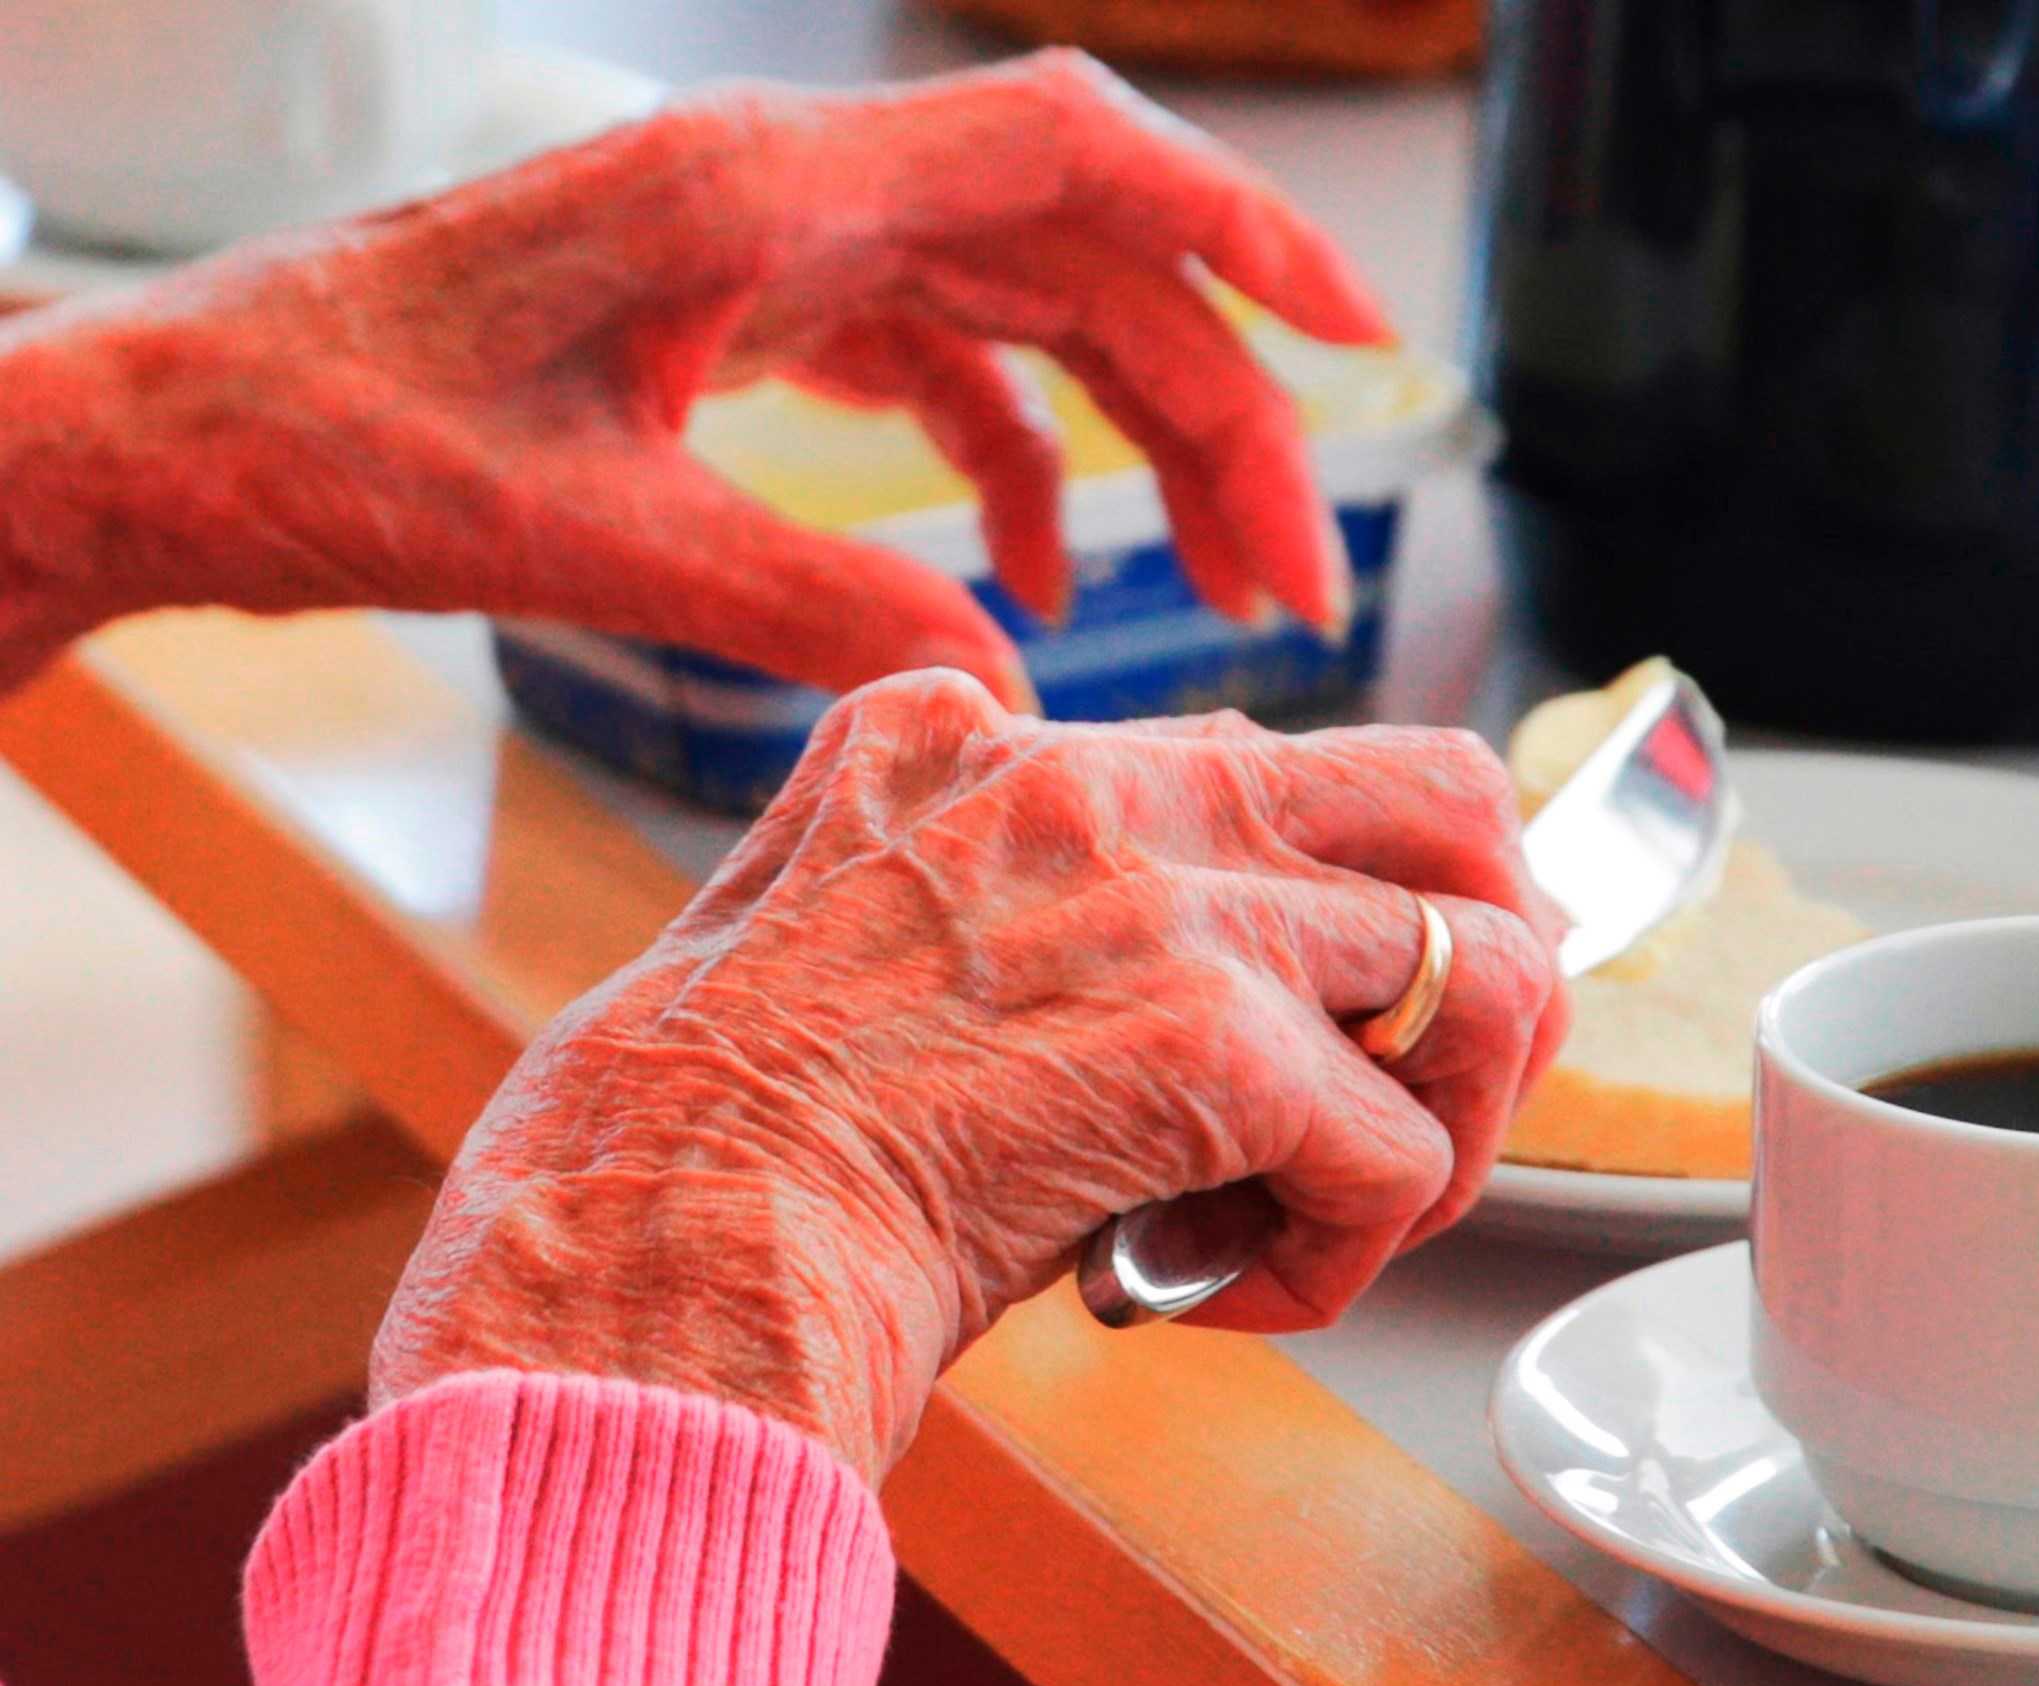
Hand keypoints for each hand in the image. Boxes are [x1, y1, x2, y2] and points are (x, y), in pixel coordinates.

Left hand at [0, 53, 1385, 701]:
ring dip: (1132, 450)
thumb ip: (803, 598)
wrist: (177, 441)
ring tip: (1210, 591)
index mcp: (765, 197)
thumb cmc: (328, 449)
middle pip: (1082, 266)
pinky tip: (1026, 582)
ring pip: (1023, 321)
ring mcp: (764, 256)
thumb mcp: (580, 540)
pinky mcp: (734, 320)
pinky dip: (1006, 468)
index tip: (1357, 333)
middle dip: (1215, 414)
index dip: (1238, 226)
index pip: (1070, 152)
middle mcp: (787, 200)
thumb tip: (1002, 676)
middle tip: (1288, 578)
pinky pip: (929, 370)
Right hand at [371, 675, 1569, 1480]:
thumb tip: (1110, 981)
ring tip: (1326, 1219)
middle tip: (1427, 1088)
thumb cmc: (678, 1160)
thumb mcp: (792, 941)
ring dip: (1443, 1126)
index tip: (1293, 1030)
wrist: (633, 1265)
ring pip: (1477, 975)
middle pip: (1439, 797)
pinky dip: (1349, 1255)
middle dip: (1479, 954)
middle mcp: (1091, 779)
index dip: (1317, 918)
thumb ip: (958, 906)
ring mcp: (1167, 899)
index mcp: (976, 739)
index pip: (1263, 765)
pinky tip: (1221, 1296)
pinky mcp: (1213, 1042)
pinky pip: (1403, 1155)